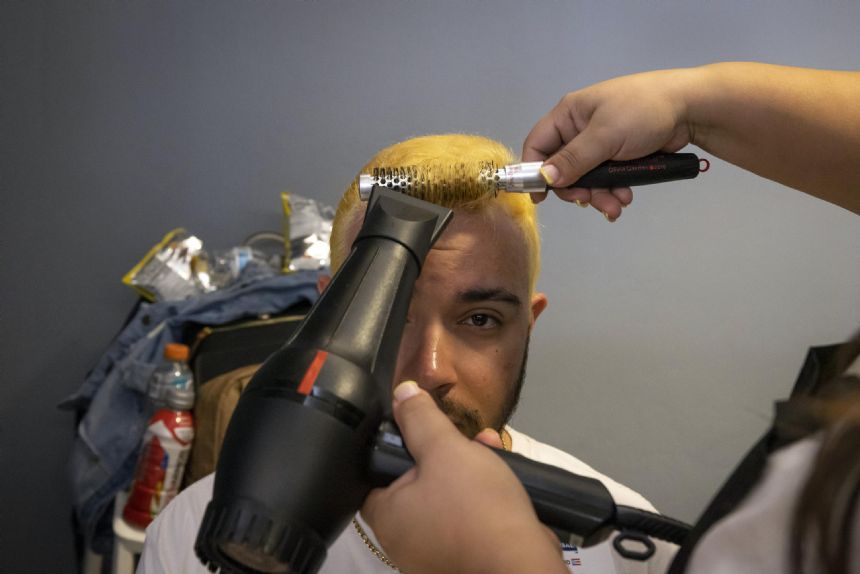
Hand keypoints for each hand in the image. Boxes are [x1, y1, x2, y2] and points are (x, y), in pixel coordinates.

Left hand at [363, 381, 566, 573]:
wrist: (521, 564)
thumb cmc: (475, 506)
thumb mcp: (446, 449)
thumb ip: (421, 420)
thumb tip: (401, 393)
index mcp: (387, 518)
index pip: (375, 474)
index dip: (395, 448)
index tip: (418, 430)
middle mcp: (404, 542)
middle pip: (418, 483)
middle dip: (446, 452)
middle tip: (466, 437)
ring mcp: (435, 555)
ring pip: (446, 498)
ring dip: (468, 469)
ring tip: (490, 448)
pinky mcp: (465, 559)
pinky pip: (466, 519)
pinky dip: (481, 498)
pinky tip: (503, 476)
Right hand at [522, 68, 695, 219]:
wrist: (691, 108)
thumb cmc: (642, 111)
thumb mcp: (604, 135)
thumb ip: (573, 159)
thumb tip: (544, 179)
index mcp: (569, 115)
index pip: (538, 144)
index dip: (533, 171)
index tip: (540, 197)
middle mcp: (580, 130)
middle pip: (562, 169)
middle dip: (577, 189)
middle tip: (590, 201)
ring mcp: (600, 144)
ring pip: (586, 178)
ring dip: (599, 195)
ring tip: (617, 204)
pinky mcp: (618, 156)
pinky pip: (606, 179)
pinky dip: (613, 191)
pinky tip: (625, 197)